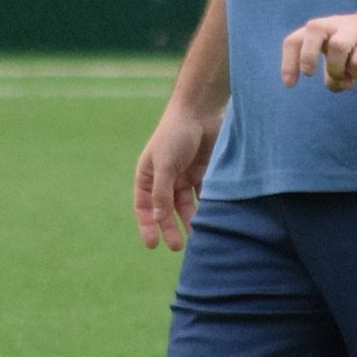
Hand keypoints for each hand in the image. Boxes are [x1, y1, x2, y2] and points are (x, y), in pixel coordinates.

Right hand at [134, 104, 216, 251]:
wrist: (202, 110)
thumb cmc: (176, 134)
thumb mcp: (165, 164)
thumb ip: (161, 192)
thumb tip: (157, 218)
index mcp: (148, 175)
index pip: (144, 206)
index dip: (147, 226)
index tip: (153, 244)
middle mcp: (165, 178)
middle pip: (166, 209)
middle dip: (170, 228)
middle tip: (177, 247)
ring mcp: (184, 176)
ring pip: (186, 205)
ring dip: (190, 220)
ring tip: (197, 236)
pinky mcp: (203, 173)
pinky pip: (203, 195)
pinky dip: (206, 207)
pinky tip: (212, 219)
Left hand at [282, 5, 356, 91]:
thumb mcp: (338, 51)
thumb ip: (332, 68)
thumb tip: (336, 85)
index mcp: (320, 29)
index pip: (294, 40)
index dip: (288, 63)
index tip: (290, 84)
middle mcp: (334, 26)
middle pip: (312, 30)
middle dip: (307, 56)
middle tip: (310, 74)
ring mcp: (355, 31)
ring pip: (338, 46)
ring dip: (336, 69)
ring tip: (345, 79)